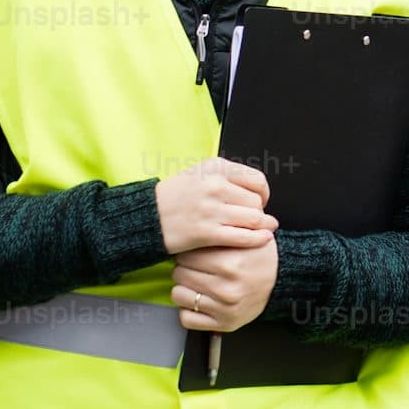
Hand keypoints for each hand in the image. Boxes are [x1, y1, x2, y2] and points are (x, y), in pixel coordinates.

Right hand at [156, 157, 273, 253]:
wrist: (146, 217)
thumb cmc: (174, 197)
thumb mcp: (199, 174)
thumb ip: (227, 176)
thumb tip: (258, 189)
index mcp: (215, 168)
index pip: (256, 180)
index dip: (263, 194)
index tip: (259, 202)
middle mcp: (214, 185)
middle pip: (256, 201)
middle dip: (258, 213)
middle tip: (252, 220)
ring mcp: (210, 209)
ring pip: (254, 218)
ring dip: (260, 226)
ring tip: (260, 230)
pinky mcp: (206, 232)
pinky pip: (243, 236)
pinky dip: (257, 239)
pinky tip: (263, 240)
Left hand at [173, 240, 277, 332]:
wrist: (282, 278)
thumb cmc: (260, 256)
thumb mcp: (245, 236)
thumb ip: (220, 231)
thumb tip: (195, 227)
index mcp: (230, 264)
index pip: (186, 256)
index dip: (188, 252)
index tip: (195, 253)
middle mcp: (226, 289)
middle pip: (180, 274)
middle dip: (185, 268)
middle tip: (196, 267)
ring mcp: (225, 309)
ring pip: (179, 295)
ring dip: (184, 288)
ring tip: (196, 283)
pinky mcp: (224, 324)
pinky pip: (187, 319)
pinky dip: (188, 310)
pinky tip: (198, 301)